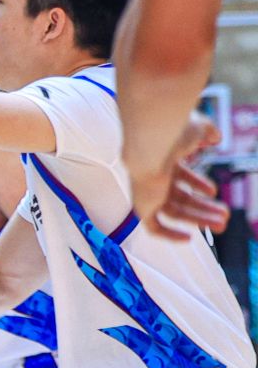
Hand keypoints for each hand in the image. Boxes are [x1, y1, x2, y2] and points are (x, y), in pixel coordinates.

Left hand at [134, 111, 228, 238]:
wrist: (152, 143)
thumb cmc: (175, 133)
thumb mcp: (199, 128)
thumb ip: (207, 133)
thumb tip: (214, 138)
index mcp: (161, 159)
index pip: (179, 175)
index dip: (197, 183)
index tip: (213, 190)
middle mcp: (152, 178)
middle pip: (180, 197)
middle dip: (204, 207)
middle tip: (224, 216)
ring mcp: (146, 194)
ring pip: (175, 212)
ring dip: (198, 219)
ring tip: (222, 224)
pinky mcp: (141, 208)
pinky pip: (154, 227)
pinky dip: (170, 234)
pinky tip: (188, 239)